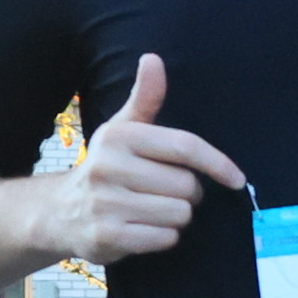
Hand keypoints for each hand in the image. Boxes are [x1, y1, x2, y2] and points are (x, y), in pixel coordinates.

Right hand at [47, 55, 244, 261]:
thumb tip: (153, 58)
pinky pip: (165, 239)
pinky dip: (162, 237)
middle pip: (187, 186)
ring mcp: (105, 203)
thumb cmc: (107, 167)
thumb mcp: (123, 130)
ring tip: (151, 210)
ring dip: (175, 217)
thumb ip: (145, 98)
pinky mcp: (107, 236)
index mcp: (118, 137)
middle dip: (187, 194)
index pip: (184, 147)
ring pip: (179, 214)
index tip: (237, 179)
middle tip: (164, 192)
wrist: (60, 211)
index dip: (218, 163)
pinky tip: (142, 228)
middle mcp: (108, 167)